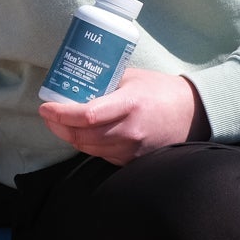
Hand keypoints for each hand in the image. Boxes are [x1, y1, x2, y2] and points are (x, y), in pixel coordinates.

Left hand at [39, 67, 206, 165]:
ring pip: (89, 149)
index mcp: (129, 105)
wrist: (193, 114)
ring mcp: (132, 150)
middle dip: (59, 127)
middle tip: (49, 115)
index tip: (46, 107)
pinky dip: (88, 145)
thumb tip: (75, 86)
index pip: (86, 115)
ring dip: (70, 137)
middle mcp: (129, 131)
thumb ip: (104, 84)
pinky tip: (83, 133)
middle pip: (82, 136)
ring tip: (61, 124)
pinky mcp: (133, 161)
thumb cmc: (161, 91)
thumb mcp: (132, 78)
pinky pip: (102, 155)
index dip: (60, 114)